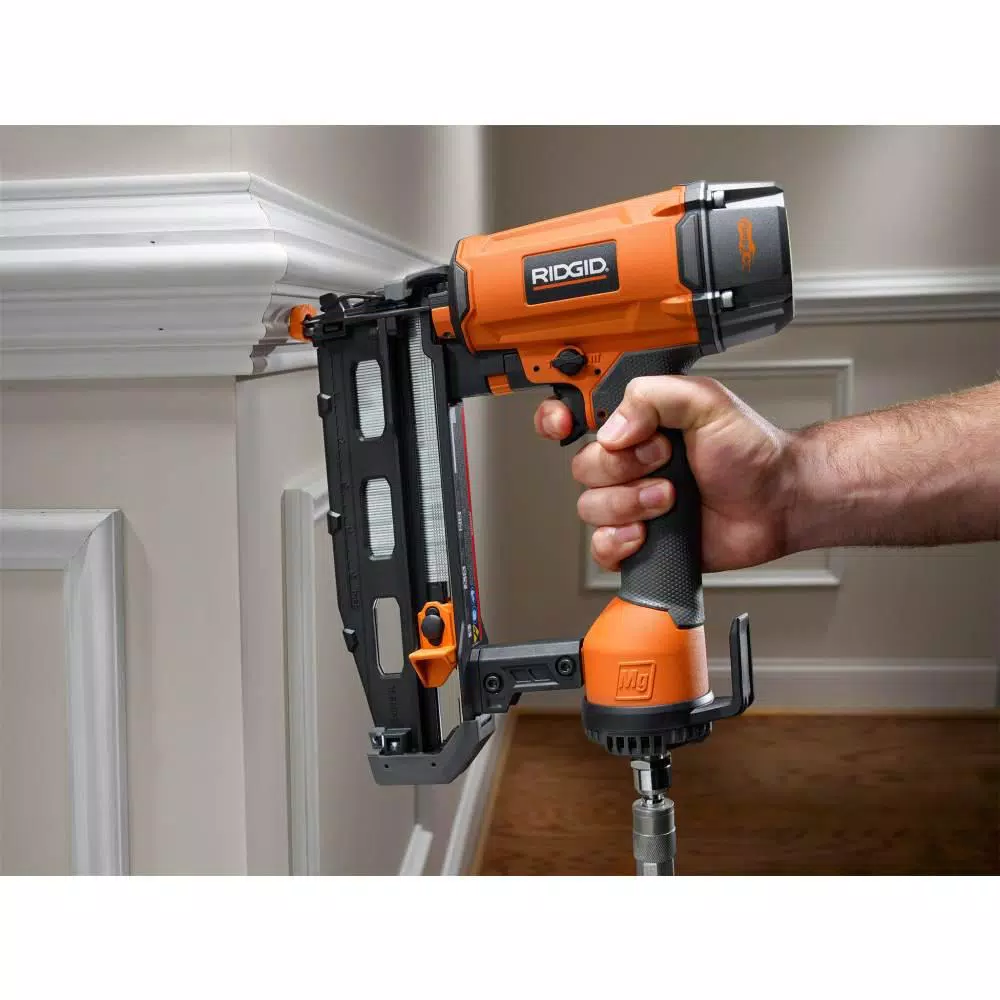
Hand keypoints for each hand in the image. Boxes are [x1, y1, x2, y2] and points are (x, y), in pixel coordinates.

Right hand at [534, 376, 794, 573]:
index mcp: (636, 422)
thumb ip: (654, 396)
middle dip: (621, 468)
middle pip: (582, 466)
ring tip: (669, 499)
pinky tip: (646, 533)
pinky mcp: (638, 541)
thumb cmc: (750, 452)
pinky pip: (601, 548)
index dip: (557, 419)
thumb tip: (610, 428)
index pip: (574, 414)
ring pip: (590, 507)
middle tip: (663, 462)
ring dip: (629, 504)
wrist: (776, 501)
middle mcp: (628, 461)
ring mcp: (631, 500)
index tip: (566, 425)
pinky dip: (618, 542)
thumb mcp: (706, 401)